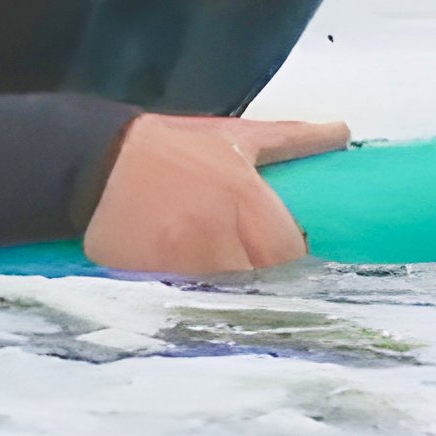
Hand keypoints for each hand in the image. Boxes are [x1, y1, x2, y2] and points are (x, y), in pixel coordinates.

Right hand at [81, 112, 351, 277]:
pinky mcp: (152, 281)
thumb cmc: (169, 147)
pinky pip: (188, 302)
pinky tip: (185, 276)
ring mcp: (182, 262)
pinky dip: (193, 296)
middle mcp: (216, 233)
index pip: (290, 251)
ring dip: (227, 287)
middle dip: (260, 272)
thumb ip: (291, 139)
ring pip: (226, 295)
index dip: (291, 253)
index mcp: (243, 196)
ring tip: (214, 265)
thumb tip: (342, 132)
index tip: (284, 247)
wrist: (92, 161)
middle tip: (246, 257)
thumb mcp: (233, 135)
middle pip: (261, 278)